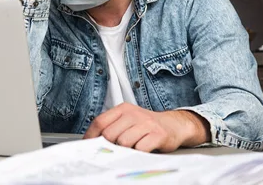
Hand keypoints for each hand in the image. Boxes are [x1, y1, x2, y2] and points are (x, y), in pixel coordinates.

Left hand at [83, 103, 209, 151]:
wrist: (173, 125)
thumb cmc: (147, 125)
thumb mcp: (128, 120)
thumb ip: (112, 127)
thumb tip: (92, 142)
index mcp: (123, 109)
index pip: (100, 122)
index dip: (91, 136)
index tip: (88, 147)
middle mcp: (134, 113)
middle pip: (110, 134)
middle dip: (110, 146)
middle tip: (115, 150)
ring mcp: (146, 123)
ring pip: (123, 142)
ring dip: (125, 150)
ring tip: (132, 149)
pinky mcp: (157, 134)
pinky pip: (140, 148)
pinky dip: (138, 153)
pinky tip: (141, 151)